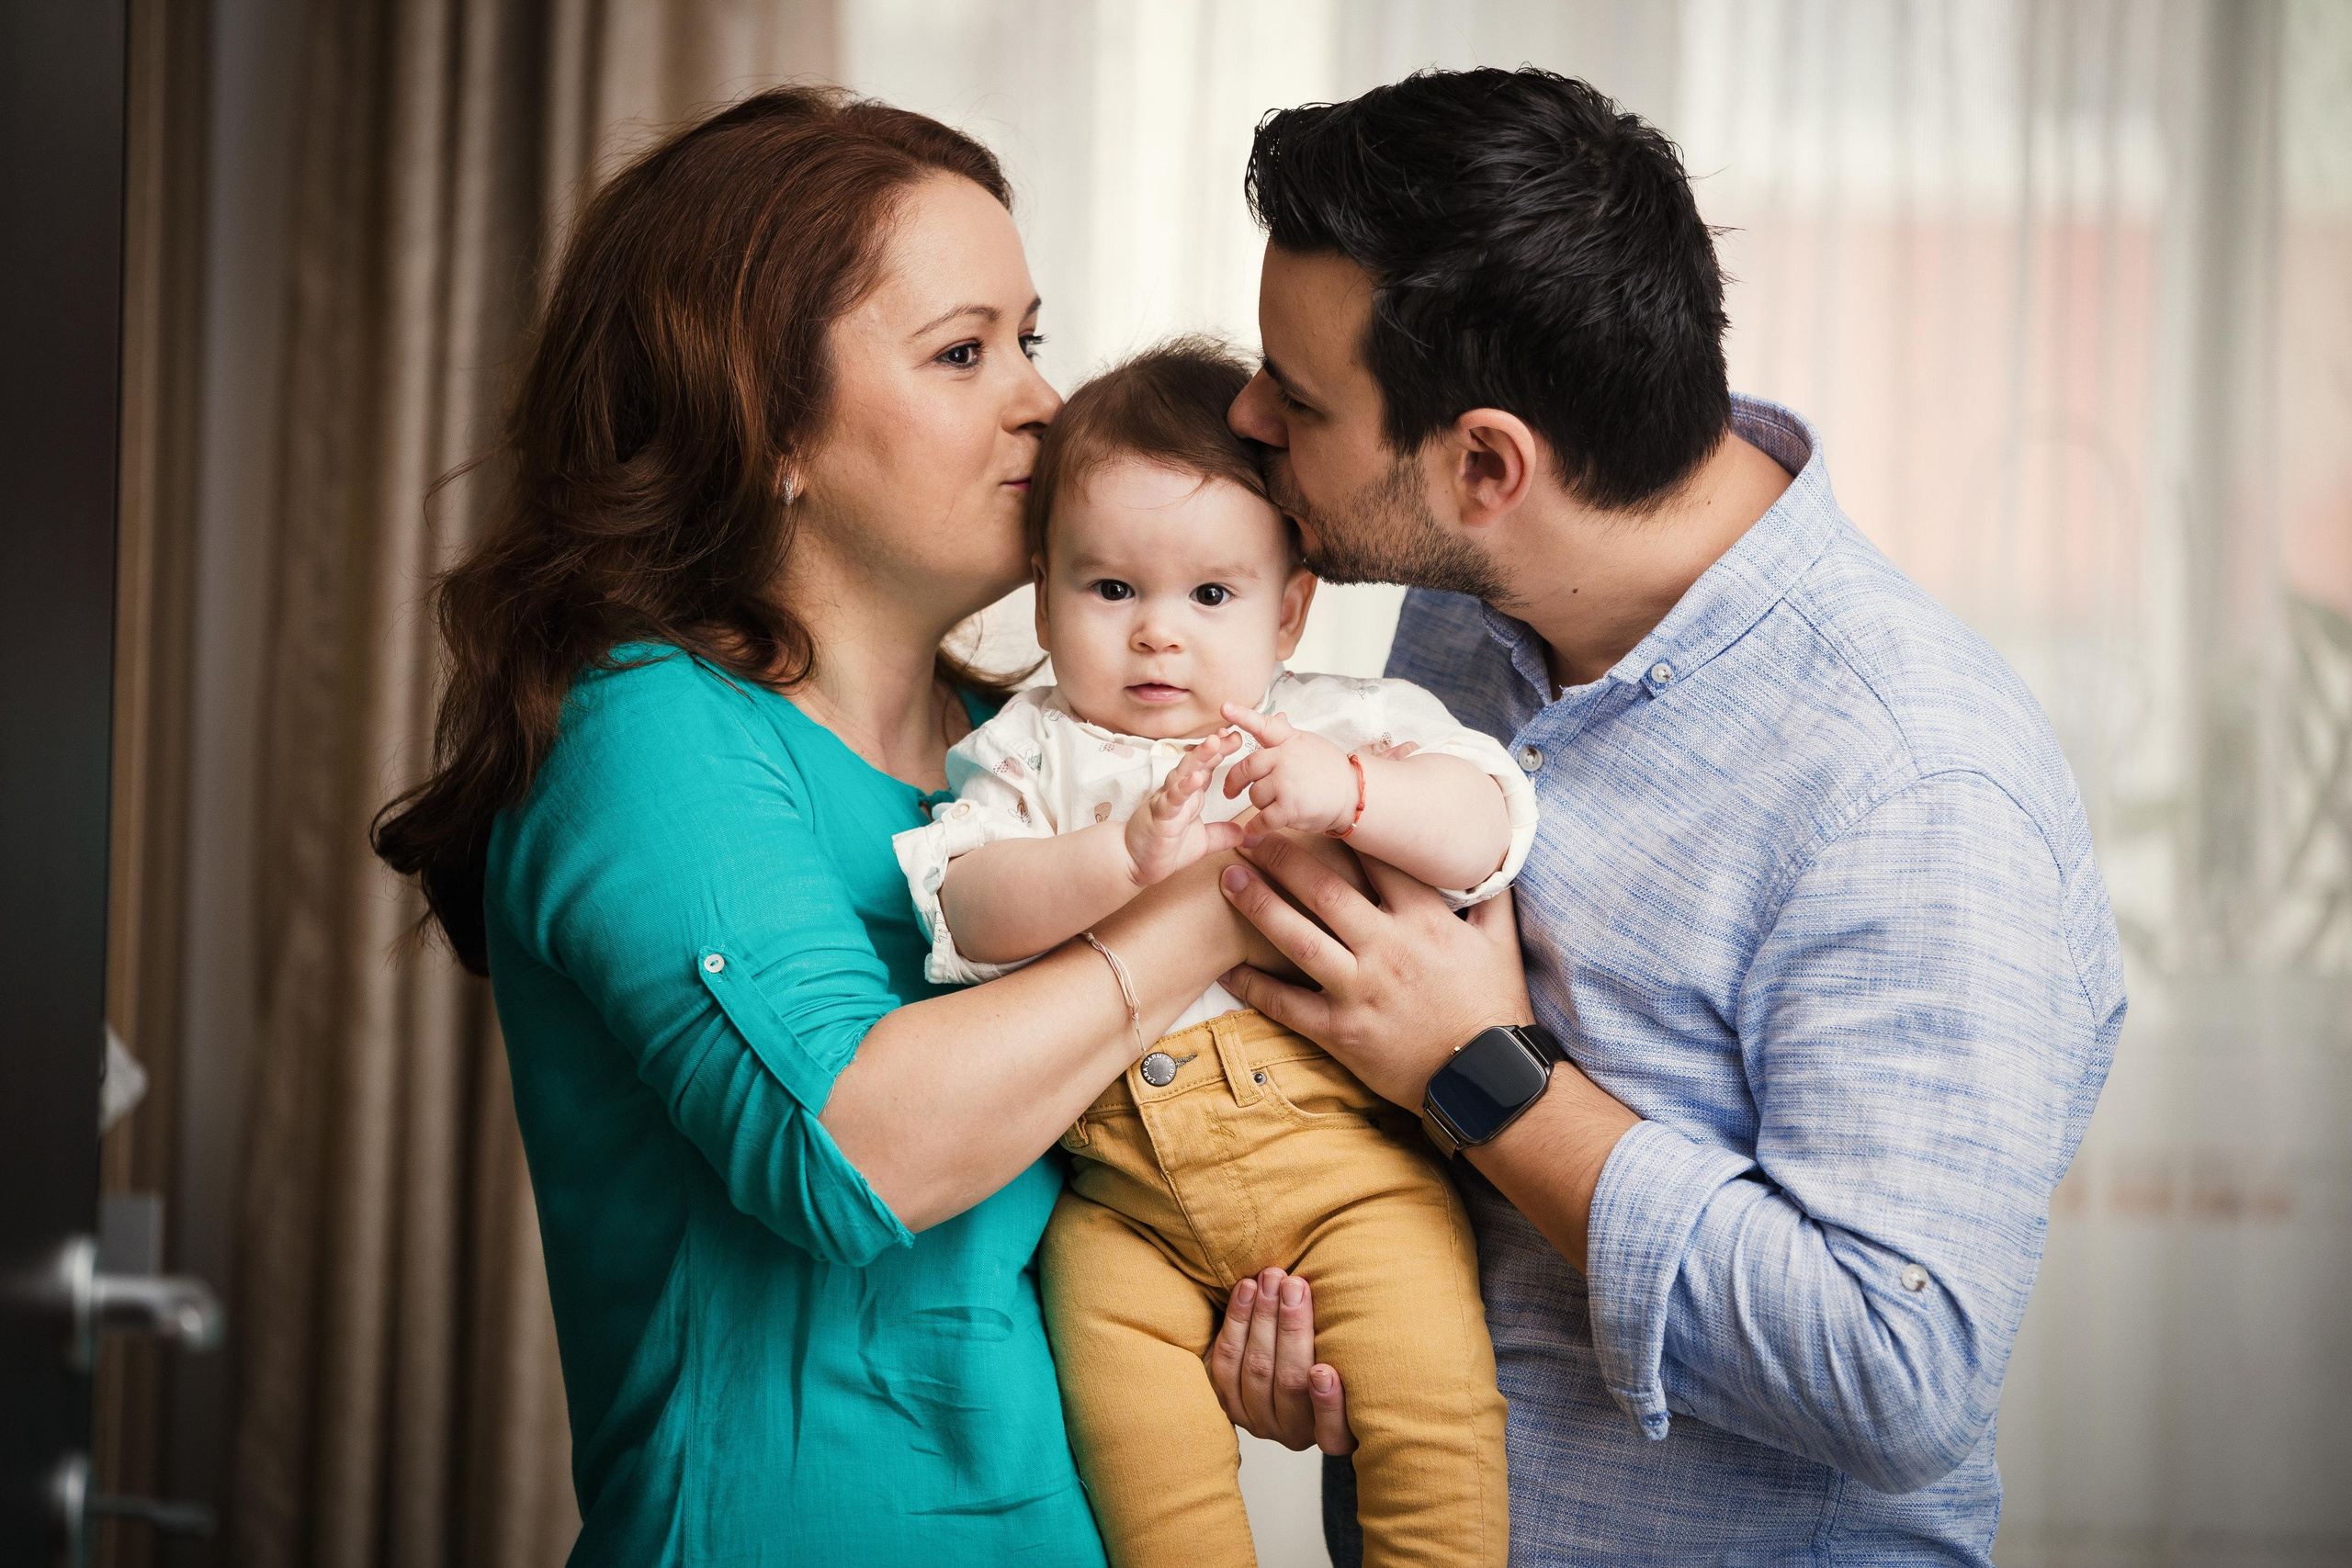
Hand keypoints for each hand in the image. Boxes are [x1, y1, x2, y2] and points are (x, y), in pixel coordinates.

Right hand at [1125, 731, 1247, 885]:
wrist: (1133, 864)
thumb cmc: (1162, 848)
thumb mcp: (1202, 842)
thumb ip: (1222, 835)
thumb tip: (1245, 834)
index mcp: (1190, 795)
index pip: (1207, 767)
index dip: (1221, 752)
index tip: (1237, 736)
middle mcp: (1178, 792)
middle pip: (1198, 763)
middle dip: (1215, 747)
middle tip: (1233, 732)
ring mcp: (1167, 801)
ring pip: (1183, 774)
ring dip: (1199, 758)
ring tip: (1215, 743)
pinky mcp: (1159, 816)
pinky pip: (1172, 799)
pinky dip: (1183, 788)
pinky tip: (1196, 778)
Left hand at [1204, 1266, 1355, 1454]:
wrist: (1280, 1360)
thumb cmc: (1331, 1354)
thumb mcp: (1351, 1361)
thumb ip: (1351, 1348)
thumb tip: (1367, 1304)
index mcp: (1334, 1434)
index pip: (1333, 1432)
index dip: (1328, 1405)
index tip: (1323, 1371)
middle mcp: (1294, 1434)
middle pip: (1289, 1383)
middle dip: (1290, 1328)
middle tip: (1293, 1285)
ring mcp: (1257, 1420)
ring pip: (1256, 1368)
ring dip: (1262, 1316)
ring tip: (1270, 1278)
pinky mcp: (1228, 1400)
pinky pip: (1226, 1359)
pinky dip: (1236, 1320)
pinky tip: (1246, 1289)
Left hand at [1217, 704, 1359, 835]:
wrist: (1354, 795)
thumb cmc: (1330, 770)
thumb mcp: (1310, 745)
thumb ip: (1288, 734)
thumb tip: (1280, 714)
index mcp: (1290, 741)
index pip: (1264, 725)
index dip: (1242, 716)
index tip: (1224, 708)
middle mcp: (1286, 759)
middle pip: (1247, 767)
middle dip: (1234, 782)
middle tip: (1230, 792)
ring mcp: (1287, 783)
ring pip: (1254, 795)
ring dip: (1259, 803)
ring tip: (1275, 804)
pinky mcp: (1290, 807)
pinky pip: (1262, 819)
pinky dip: (1256, 827)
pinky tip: (1254, 829)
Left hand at [1217, 833, 1531, 1108]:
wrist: (1486, 1081)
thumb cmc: (1495, 1007)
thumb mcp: (1501, 943)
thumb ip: (1492, 895)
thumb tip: (1492, 855)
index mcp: (1425, 921)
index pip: (1377, 861)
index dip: (1341, 831)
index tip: (1311, 810)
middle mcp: (1387, 948)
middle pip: (1324, 890)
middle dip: (1282, 857)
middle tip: (1249, 834)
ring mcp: (1360, 991)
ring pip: (1297, 938)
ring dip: (1258, 904)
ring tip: (1227, 878)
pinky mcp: (1341, 1031)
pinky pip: (1287, 1004)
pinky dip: (1254, 985)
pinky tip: (1227, 967)